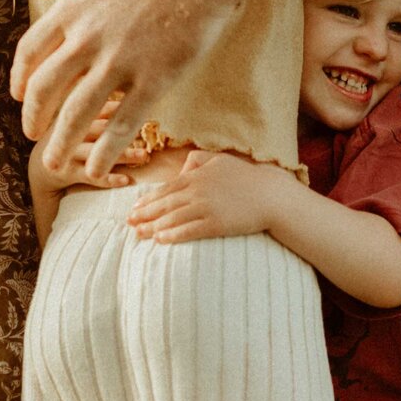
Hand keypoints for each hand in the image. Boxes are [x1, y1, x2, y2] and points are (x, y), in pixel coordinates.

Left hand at [12, 0, 234, 179]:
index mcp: (72, 9)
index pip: (30, 53)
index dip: (21, 79)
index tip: (20, 95)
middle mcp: (87, 40)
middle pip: (46, 89)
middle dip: (34, 117)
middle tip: (33, 135)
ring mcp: (119, 62)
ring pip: (77, 114)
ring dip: (61, 143)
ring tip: (55, 163)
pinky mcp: (153, 80)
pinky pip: (122, 124)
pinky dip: (105, 150)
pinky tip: (97, 168)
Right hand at [27, 96, 149, 192]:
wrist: (39, 170)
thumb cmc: (66, 138)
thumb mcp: (73, 114)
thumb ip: (97, 103)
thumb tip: (129, 89)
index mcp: (67, 110)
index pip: (93, 103)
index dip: (117, 104)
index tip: (141, 101)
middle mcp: (63, 128)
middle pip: (97, 126)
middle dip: (123, 127)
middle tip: (149, 128)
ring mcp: (62, 151)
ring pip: (94, 151)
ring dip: (121, 153)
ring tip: (144, 156)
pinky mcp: (63, 173)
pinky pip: (88, 176)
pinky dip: (108, 178)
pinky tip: (127, 180)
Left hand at [127, 150, 291, 242]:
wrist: (270, 195)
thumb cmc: (246, 177)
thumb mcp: (221, 160)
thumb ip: (198, 160)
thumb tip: (182, 167)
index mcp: (197, 176)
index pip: (166, 188)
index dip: (148, 199)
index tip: (135, 208)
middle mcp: (198, 191)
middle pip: (165, 204)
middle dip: (144, 214)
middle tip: (129, 223)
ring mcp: (206, 208)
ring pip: (172, 218)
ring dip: (153, 227)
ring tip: (139, 234)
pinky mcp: (216, 224)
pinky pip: (189, 230)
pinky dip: (172, 235)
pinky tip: (160, 240)